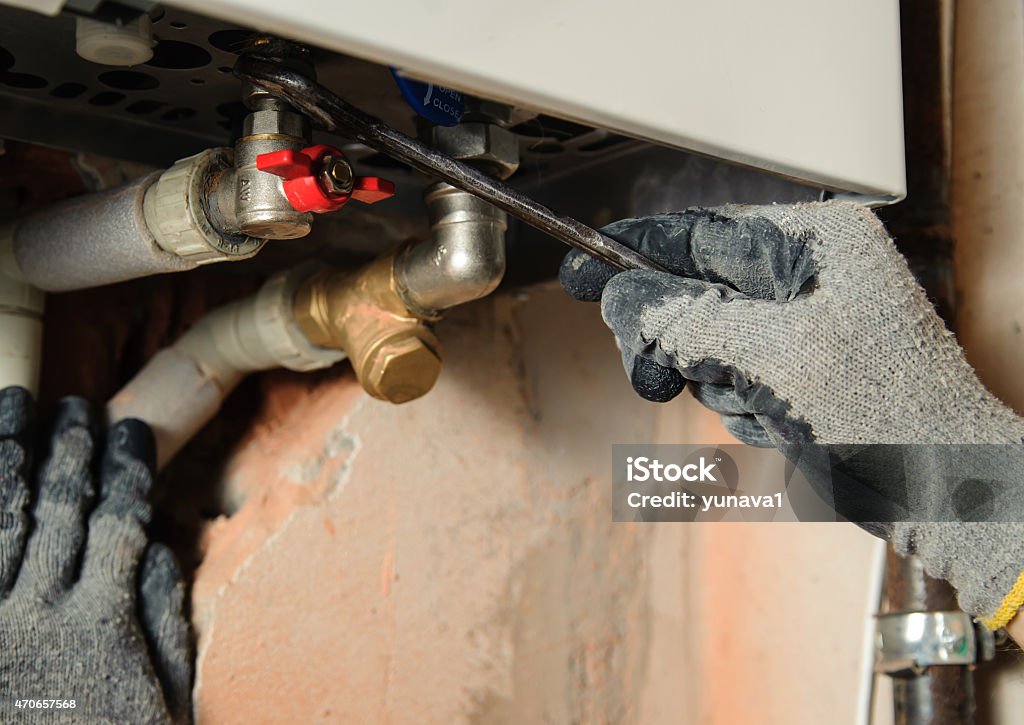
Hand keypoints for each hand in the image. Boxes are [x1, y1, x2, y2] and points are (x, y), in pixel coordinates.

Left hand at [0, 388, 190, 722]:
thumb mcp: (163, 704)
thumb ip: (164, 626)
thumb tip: (167, 552)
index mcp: (99, 627)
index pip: (117, 524)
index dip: (125, 471)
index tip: (128, 430)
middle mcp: (35, 616)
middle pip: (55, 510)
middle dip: (66, 450)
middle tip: (74, 406)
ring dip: (4, 457)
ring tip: (13, 408)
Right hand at [560, 202, 1023, 446]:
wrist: (953, 499)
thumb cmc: (895, 420)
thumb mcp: (777, 359)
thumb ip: (689, 322)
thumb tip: (620, 297)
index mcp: (819, 244)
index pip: (703, 232)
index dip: (636, 253)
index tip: (583, 268)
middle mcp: (810, 276)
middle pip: (695, 291)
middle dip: (675, 340)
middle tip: (650, 375)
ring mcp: (805, 327)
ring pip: (707, 343)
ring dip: (716, 384)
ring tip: (765, 411)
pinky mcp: (800, 374)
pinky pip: (733, 381)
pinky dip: (741, 409)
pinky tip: (781, 428)